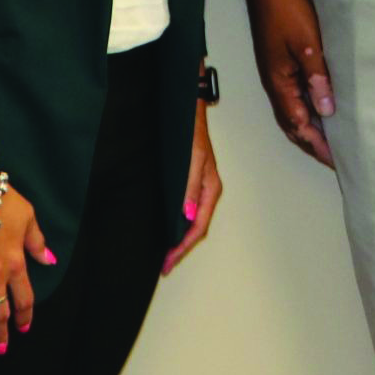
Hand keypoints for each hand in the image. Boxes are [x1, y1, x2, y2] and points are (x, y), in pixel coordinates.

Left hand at [162, 100, 221, 276]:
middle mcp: (205, 191)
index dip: (183, 247)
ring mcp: (198, 187)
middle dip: (181, 248)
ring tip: (164, 253)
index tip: (168, 262)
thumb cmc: (190, 131)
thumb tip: (187, 215)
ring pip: (190, 221)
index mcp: (210, 189)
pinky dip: (175, 223)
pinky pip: (183, 210)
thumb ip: (189, 187)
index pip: (198, 227)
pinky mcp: (188, 182)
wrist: (185, 109)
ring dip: (178, 238)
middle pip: (196, 228)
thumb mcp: (191, 159)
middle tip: (164, 265)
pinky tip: (165, 227)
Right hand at [242, 0, 334, 168]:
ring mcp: (277, 75)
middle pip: (292, 125)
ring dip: (309, 130)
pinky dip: (306, 111)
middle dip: (312, 144)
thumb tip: (326, 110)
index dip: (318, 144)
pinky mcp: (281, 65)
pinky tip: (320, 109)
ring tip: (328, 142)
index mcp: (279, 84)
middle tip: (334, 159)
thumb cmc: (286, 11)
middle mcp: (275, 84)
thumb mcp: (307, 45)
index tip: (337, 159)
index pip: (299, 125)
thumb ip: (317, 78)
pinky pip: (293, 98)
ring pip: (292, 113)